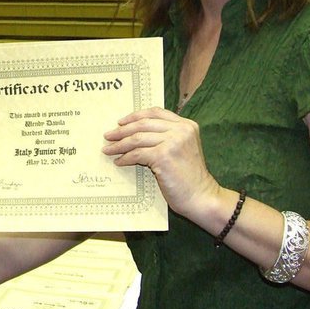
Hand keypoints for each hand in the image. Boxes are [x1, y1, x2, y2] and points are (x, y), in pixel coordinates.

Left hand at [102, 107, 219, 216]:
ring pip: (137, 138)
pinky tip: (119, 161)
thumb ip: (166, 137)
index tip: (121, 122)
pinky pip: (137, 154)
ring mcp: (173, 142)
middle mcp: (181, 130)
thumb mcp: (182, 149)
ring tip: (108, 149)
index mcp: (186, 125)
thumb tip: (134, 134)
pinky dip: (125, 158)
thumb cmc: (189, 177)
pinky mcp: (164, 156)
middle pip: (143, 124)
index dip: (135, 116)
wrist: (201, 196)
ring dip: (119, 144)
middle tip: (108, 136)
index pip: (155, 113)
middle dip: (122, 130)